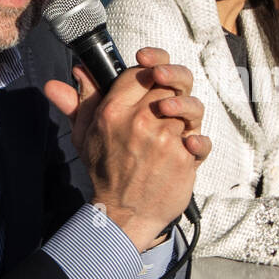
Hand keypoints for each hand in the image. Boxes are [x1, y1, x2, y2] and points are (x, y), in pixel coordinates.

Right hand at [45, 47, 211, 249]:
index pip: (139, 72)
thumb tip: (77, 72)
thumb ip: (80, 100)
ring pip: (189, 106)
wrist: (123, 214)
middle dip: (173, 84)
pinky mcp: (183, 158)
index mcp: (114, 111)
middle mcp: (141, 121)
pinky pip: (201, 139)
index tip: (154, 69)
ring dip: (187, 110)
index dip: (152, 64)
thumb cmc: (105, 172)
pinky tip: (189, 144)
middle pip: (169, 83)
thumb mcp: (83, 134)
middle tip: (167, 98)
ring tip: (176, 120)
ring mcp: (165, 140)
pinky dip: (199, 141)